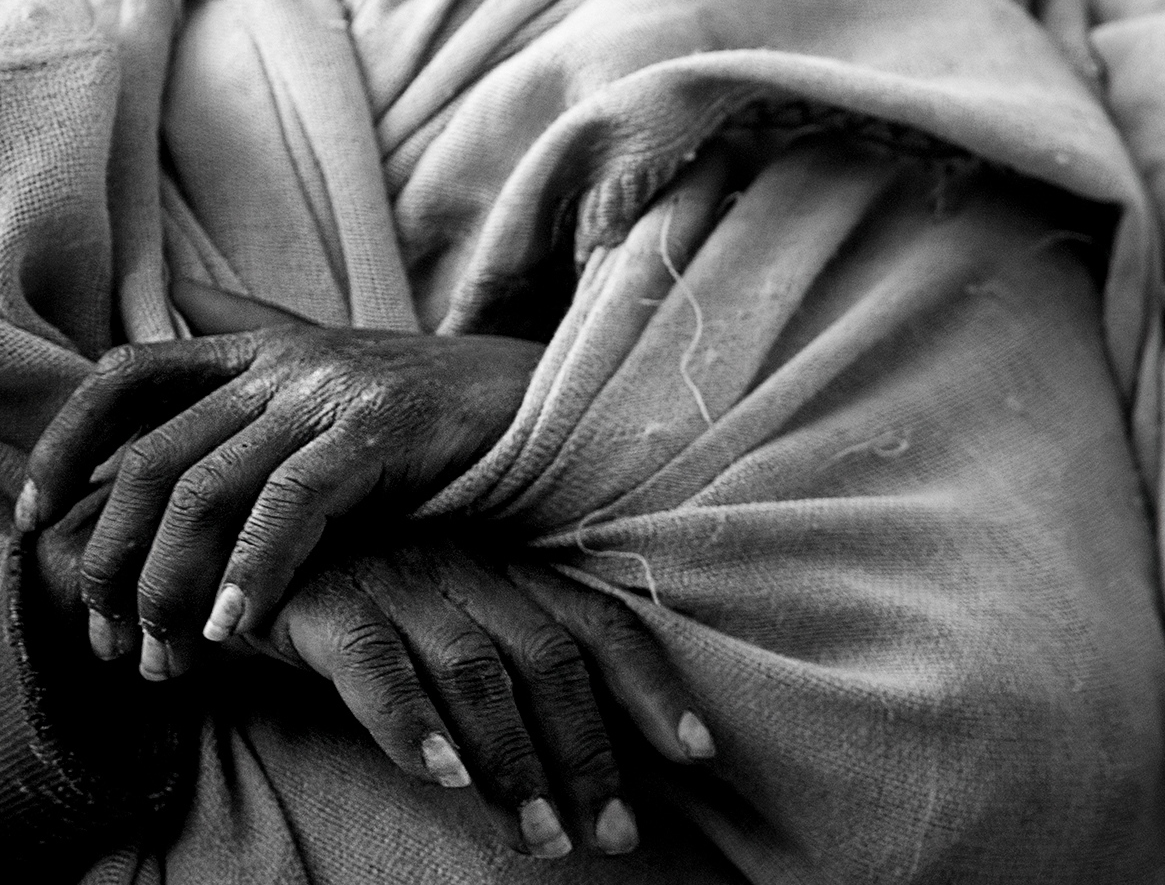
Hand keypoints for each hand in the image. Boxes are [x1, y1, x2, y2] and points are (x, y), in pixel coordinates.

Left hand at [16, 283, 540, 675]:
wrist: (548, 399)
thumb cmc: (436, 403)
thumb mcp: (336, 360)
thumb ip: (255, 335)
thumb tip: (177, 292)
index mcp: (263, 349)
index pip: (127, 377)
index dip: (67, 444)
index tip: (31, 522)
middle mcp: (285, 364)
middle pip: (153, 459)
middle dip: (111, 560)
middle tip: (112, 642)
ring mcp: (332, 392)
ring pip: (206, 490)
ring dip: (170, 587)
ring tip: (166, 658)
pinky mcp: (381, 430)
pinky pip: (290, 506)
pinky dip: (252, 571)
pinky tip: (234, 628)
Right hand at [253, 542, 713, 860]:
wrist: (227, 566)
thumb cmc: (352, 611)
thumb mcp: (442, 632)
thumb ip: (504, 678)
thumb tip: (579, 768)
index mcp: (505, 572)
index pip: (600, 623)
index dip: (652, 687)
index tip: (700, 753)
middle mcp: (463, 569)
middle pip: (550, 658)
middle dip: (591, 752)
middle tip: (614, 834)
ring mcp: (395, 580)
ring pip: (475, 671)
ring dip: (514, 760)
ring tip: (541, 835)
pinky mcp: (322, 605)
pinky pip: (373, 664)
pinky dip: (411, 723)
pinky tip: (442, 778)